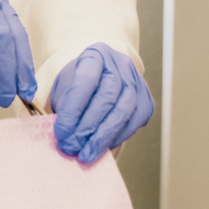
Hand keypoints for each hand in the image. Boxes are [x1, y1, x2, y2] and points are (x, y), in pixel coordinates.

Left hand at [49, 45, 152, 162]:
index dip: (73, 109)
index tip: (61, 132)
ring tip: (85, 154)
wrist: (100, 78)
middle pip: (107, 97)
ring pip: (124, 111)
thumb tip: (66, 137)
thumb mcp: (65, 87)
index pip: (86, 80)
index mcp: (96, 54)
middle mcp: (120, 63)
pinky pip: (134, 122)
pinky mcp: (147, 100)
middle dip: (87, 126)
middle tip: (71, 146)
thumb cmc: (78, 84)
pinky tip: (101, 147)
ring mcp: (137, 81)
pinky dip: (117, 137)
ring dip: (103, 137)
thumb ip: (65, 108)